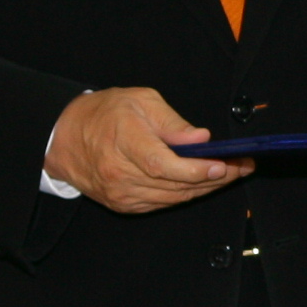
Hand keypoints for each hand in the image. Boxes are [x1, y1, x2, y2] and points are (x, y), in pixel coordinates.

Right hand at [47, 88, 240, 213]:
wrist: (64, 137)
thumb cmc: (104, 114)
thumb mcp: (140, 101)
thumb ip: (172, 122)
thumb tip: (200, 138)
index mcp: (124, 142)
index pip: (163, 165)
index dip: (196, 169)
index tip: (222, 165)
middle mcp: (120, 174)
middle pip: (174, 185)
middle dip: (214, 178)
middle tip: (242, 167)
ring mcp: (121, 193)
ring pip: (172, 198)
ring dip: (205, 188)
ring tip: (231, 174)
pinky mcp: (123, 205)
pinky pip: (162, 204)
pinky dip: (186, 194)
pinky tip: (204, 183)